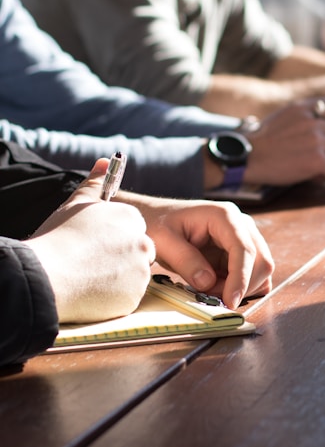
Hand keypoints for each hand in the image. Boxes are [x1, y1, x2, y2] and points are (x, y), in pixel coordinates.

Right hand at [24, 159, 154, 322]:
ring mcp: (141, 271)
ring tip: (88, 277)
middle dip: (121, 257)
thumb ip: (95, 183)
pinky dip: (114, 297)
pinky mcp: (134, 297)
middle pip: (138, 251)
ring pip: (134, 274)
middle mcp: (142, 243)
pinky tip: (91, 292)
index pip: (133, 228)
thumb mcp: (76, 204)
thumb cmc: (59, 238)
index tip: (95, 245)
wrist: (47, 276)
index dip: (113, 238)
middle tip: (92, 263)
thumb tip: (105, 161)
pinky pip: (127, 297)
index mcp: (131, 219)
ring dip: (118, 277)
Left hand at [120, 195, 273, 308]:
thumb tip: (208, 282)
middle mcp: (241, 224)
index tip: (230, 301)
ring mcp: (244, 237)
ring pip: (260, 270)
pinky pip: (252, 274)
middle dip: (242, 286)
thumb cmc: (159, 224)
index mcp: (224, 216)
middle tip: (211, 297)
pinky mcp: (240, 251)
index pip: (244, 249)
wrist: (157, 218)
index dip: (241, 278)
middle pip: (261, 260)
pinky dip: (241, 287)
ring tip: (209, 290)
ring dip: (240, 288)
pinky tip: (218, 288)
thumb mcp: (164, 241)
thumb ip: (186, 261)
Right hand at [244, 97, 324, 185]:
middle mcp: (313, 121)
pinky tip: (312, 175)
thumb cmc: (264, 141)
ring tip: (315, 166)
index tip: (324, 132)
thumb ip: (305, 115)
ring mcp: (316, 140)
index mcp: (304, 107)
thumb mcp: (284, 116)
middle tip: (318, 156)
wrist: (247, 157)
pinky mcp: (316, 160)